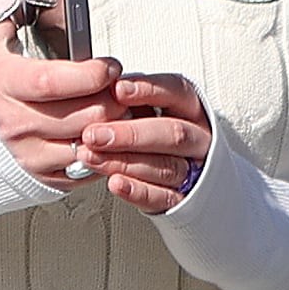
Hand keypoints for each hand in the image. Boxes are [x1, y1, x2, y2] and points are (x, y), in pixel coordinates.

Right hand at [0, 30, 125, 187]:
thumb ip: (8, 7)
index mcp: (1, 83)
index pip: (51, 81)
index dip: (89, 74)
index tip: (109, 66)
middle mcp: (13, 123)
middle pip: (82, 115)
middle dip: (113, 99)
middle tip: (121, 87)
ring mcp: (30, 154)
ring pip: (90, 144)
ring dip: (114, 126)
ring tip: (117, 107)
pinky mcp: (46, 176)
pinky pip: (90, 168)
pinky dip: (107, 151)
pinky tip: (106, 131)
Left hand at [74, 69, 214, 212]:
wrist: (182, 181)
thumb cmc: (156, 136)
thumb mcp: (147, 111)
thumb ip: (128, 103)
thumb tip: (96, 90)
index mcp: (190, 109)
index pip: (177, 92)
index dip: (149, 90)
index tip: (117, 90)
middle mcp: (198, 138)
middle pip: (173, 133)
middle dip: (130, 133)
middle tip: (93, 134)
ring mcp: (195, 171)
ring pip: (166, 166)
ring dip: (124, 161)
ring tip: (91, 156)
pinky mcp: (185, 200)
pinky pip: (164, 197)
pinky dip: (138, 191)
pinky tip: (115, 183)